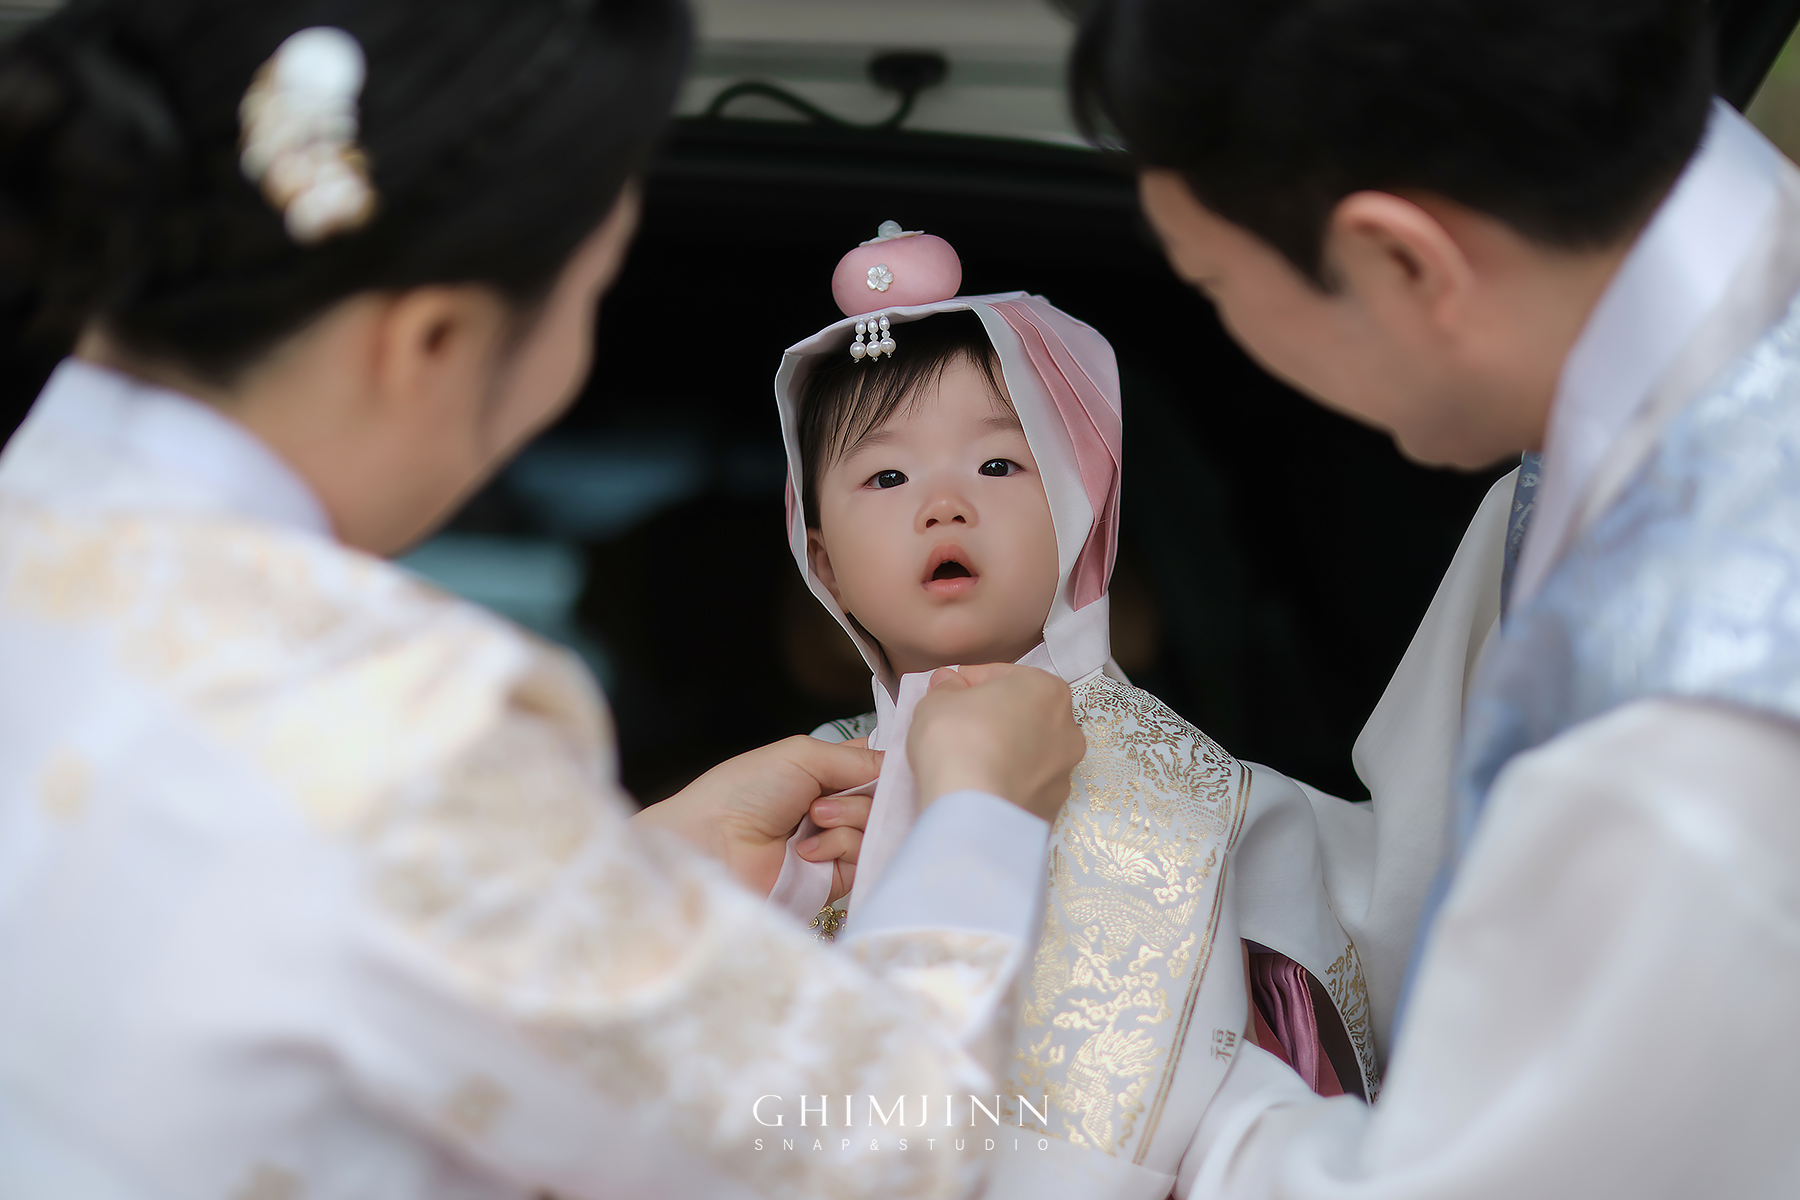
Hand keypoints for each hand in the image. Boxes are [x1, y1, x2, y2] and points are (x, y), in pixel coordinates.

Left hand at [632, 736, 880, 897]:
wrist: (711, 845)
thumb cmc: (744, 790)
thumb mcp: (802, 755)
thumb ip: (859, 759)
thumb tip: (901, 767)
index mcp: (825, 771)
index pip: (875, 765)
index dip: (888, 765)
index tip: (899, 764)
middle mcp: (834, 805)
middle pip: (884, 797)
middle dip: (862, 794)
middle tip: (823, 800)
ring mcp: (835, 842)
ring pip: (877, 827)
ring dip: (847, 819)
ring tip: (811, 821)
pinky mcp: (835, 878)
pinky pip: (864, 858)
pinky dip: (840, 848)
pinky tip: (807, 851)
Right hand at [907, 662, 1084, 821]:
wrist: (971, 812)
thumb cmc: (958, 742)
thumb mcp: (937, 700)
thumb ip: (946, 687)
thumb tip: (948, 683)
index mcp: (1047, 690)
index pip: (1002, 675)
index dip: (970, 682)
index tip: (950, 693)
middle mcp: (1067, 730)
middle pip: (1023, 714)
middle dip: (993, 718)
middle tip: (958, 727)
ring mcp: (1064, 773)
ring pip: (1029, 754)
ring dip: (1004, 752)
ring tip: (968, 762)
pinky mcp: (1052, 808)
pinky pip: (1025, 787)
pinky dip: (1006, 784)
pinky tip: (981, 788)